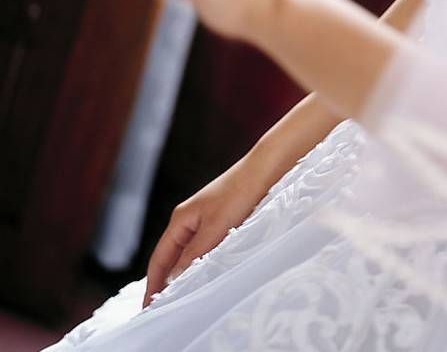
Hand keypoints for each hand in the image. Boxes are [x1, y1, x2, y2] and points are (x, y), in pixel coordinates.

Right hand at [142, 150, 279, 306]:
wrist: (267, 168)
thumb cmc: (240, 193)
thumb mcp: (215, 227)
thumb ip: (194, 253)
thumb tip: (173, 278)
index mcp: (181, 220)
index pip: (159, 259)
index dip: (152, 284)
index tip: (147, 308)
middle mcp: (190, 220)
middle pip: (171, 258)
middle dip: (165, 283)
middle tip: (162, 310)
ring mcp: (206, 220)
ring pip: (190, 254)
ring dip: (184, 275)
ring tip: (182, 300)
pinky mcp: (224, 221)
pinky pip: (207, 248)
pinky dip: (202, 264)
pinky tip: (207, 277)